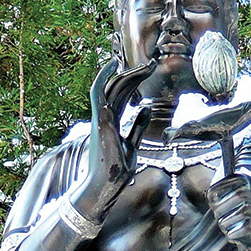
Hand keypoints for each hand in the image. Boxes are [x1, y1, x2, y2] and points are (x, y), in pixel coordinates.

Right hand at [79, 57, 150, 214]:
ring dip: (128, 74)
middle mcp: (104, 116)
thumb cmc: (116, 170)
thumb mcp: (132, 144)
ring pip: (111, 88)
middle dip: (134, 73)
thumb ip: (137, 126)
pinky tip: (114, 66)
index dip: (133, 80)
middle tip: (152, 63)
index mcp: (111, 121)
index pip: (121, 94)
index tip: (147, 69)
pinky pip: (98, 94)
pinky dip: (104, 78)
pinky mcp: (100, 122)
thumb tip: (146, 107)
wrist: (104, 187)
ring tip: (145, 65)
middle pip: (118, 88)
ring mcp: (101, 118)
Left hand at [207, 174, 250, 250]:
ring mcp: (249, 207)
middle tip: (236, 220)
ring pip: (222, 222)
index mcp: (245, 179)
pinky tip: (249, 234)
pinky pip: (230, 233)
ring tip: (243, 226)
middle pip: (216, 208)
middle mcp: (246, 190)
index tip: (223, 208)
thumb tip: (208, 192)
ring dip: (229, 228)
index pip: (213, 192)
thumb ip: (233, 189)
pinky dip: (236, 237)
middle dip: (222, 217)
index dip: (215, 204)